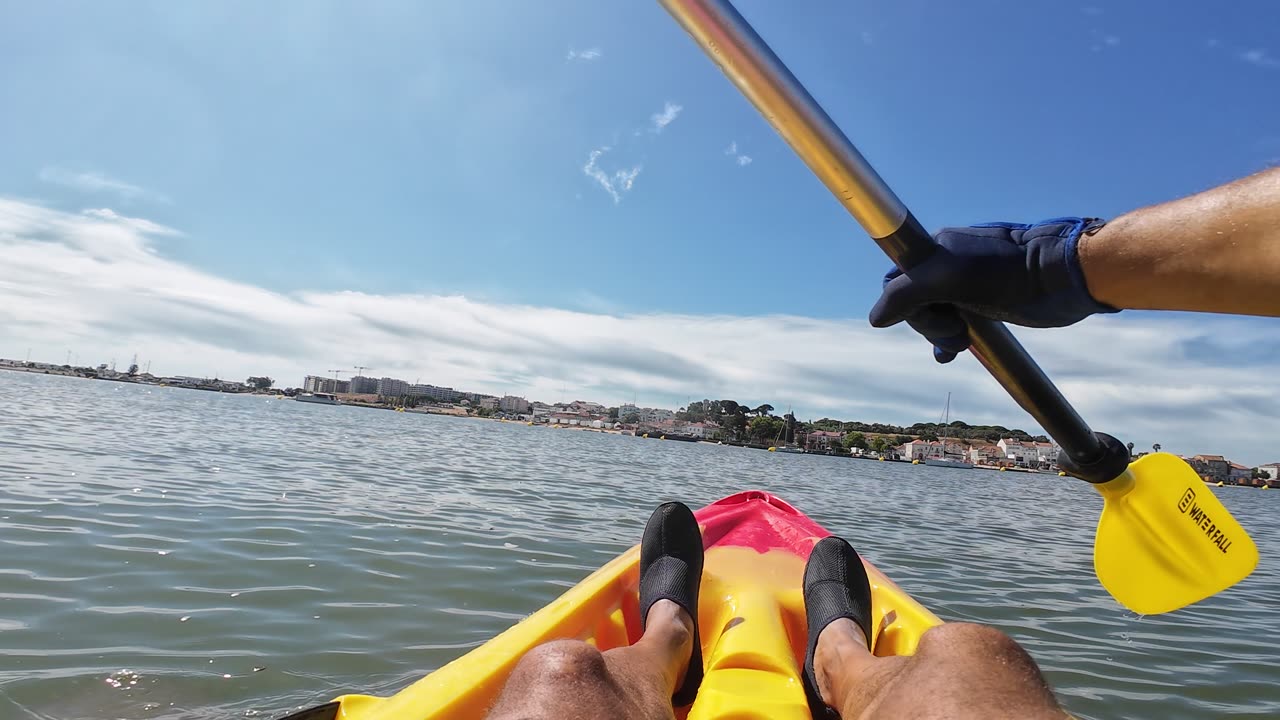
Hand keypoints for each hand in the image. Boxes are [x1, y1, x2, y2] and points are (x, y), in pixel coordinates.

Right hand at [868, 218, 1118, 362]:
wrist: (1061, 278)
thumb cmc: (1006, 272)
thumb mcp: (947, 277)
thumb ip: (906, 293)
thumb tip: (876, 319)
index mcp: (935, 249)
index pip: (896, 279)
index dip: (902, 303)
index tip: (922, 314)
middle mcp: (947, 264)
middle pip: (914, 301)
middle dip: (926, 323)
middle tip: (953, 332)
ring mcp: (966, 284)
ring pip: (934, 314)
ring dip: (939, 334)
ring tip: (959, 344)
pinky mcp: (986, 301)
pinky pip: (955, 322)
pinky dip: (950, 338)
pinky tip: (954, 352)